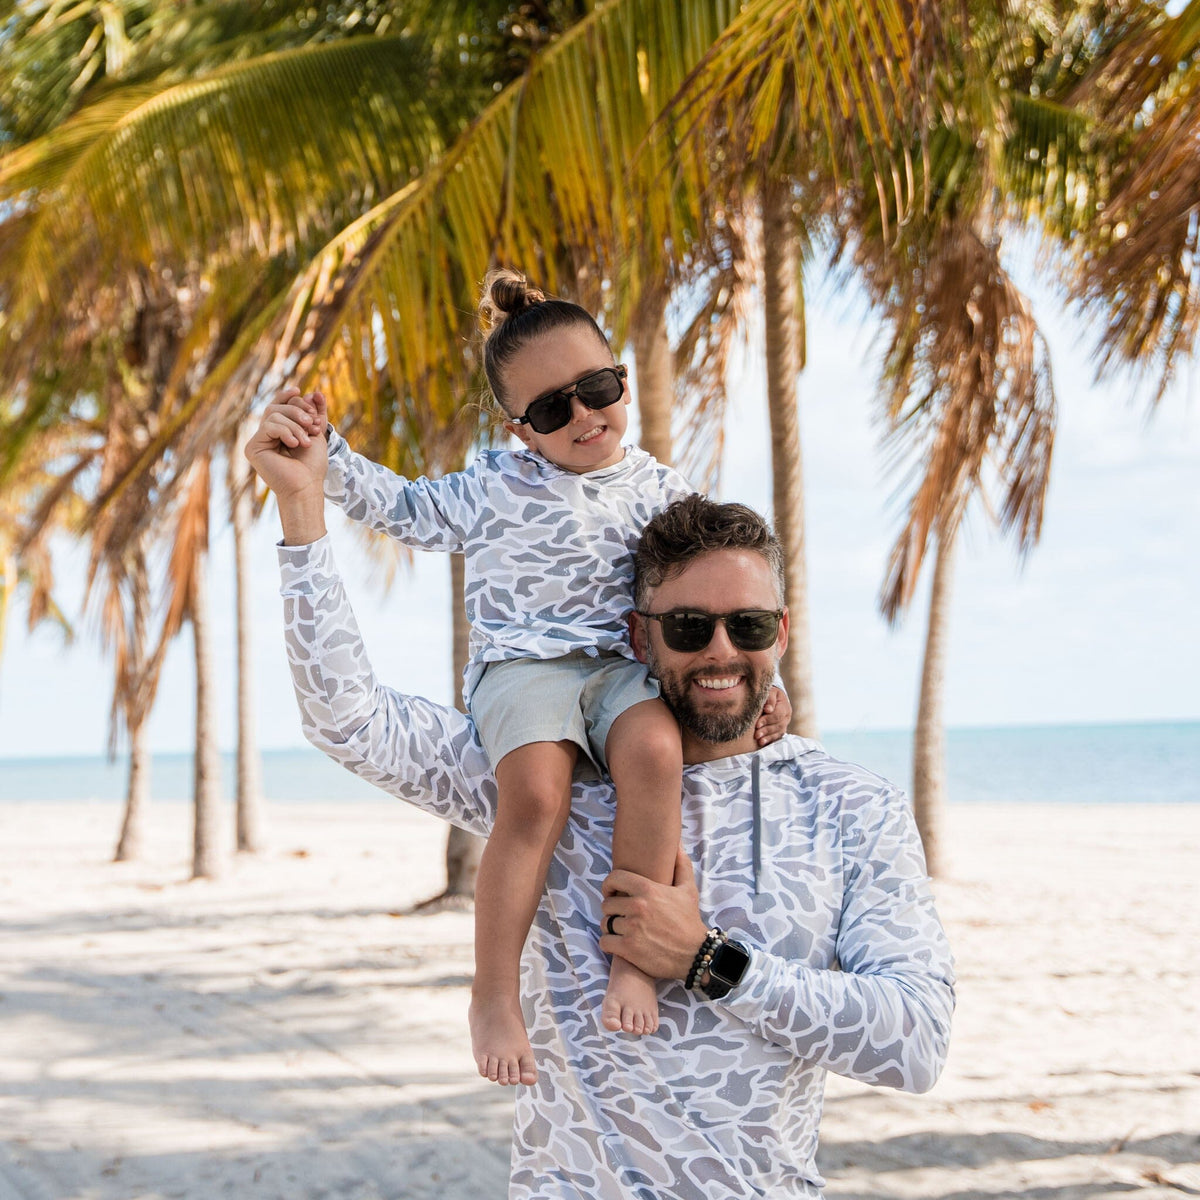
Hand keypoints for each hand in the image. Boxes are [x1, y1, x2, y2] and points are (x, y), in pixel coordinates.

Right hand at [244, 388, 329, 543]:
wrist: (306, 486)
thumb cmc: (312, 465)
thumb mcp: (317, 434)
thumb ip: (316, 413)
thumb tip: (315, 392)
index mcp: (279, 431)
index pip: (278, 405)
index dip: (288, 396)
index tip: (301, 391)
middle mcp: (266, 435)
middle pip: (276, 407)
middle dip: (297, 410)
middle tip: (312, 424)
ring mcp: (258, 441)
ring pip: (273, 415)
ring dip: (295, 424)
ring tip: (306, 440)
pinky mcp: (253, 448)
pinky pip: (268, 426)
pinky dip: (285, 431)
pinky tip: (294, 443)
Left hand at [599, 846, 708, 979]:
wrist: (695, 954)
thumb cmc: (689, 920)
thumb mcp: (688, 889)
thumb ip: (680, 864)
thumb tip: (676, 844)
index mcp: (648, 889)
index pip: (614, 878)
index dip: (609, 885)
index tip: (612, 892)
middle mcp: (637, 906)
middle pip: (607, 903)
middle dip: (612, 909)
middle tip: (621, 915)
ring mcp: (631, 928)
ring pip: (605, 923)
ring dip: (610, 927)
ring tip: (620, 930)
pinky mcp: (628, 949)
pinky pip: (605, 942)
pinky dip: (609, 944)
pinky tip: (618, 944)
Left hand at [754, 685, 790, 744]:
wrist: (769, 698)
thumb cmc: (767, 694)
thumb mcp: (769, 692)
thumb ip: (769, 699)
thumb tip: (769, 710)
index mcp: (785, 706)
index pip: (778, 715)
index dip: (767, 720)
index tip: (757, 724)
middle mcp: (787, 716)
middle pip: (778, 725)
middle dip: (767, 730)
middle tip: (756, 735)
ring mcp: (784, 724)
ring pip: (778, 732)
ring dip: (768, 737)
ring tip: (759, 740)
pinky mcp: (780, 730)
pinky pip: (777, 737)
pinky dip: (769, 740)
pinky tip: (762, 743)